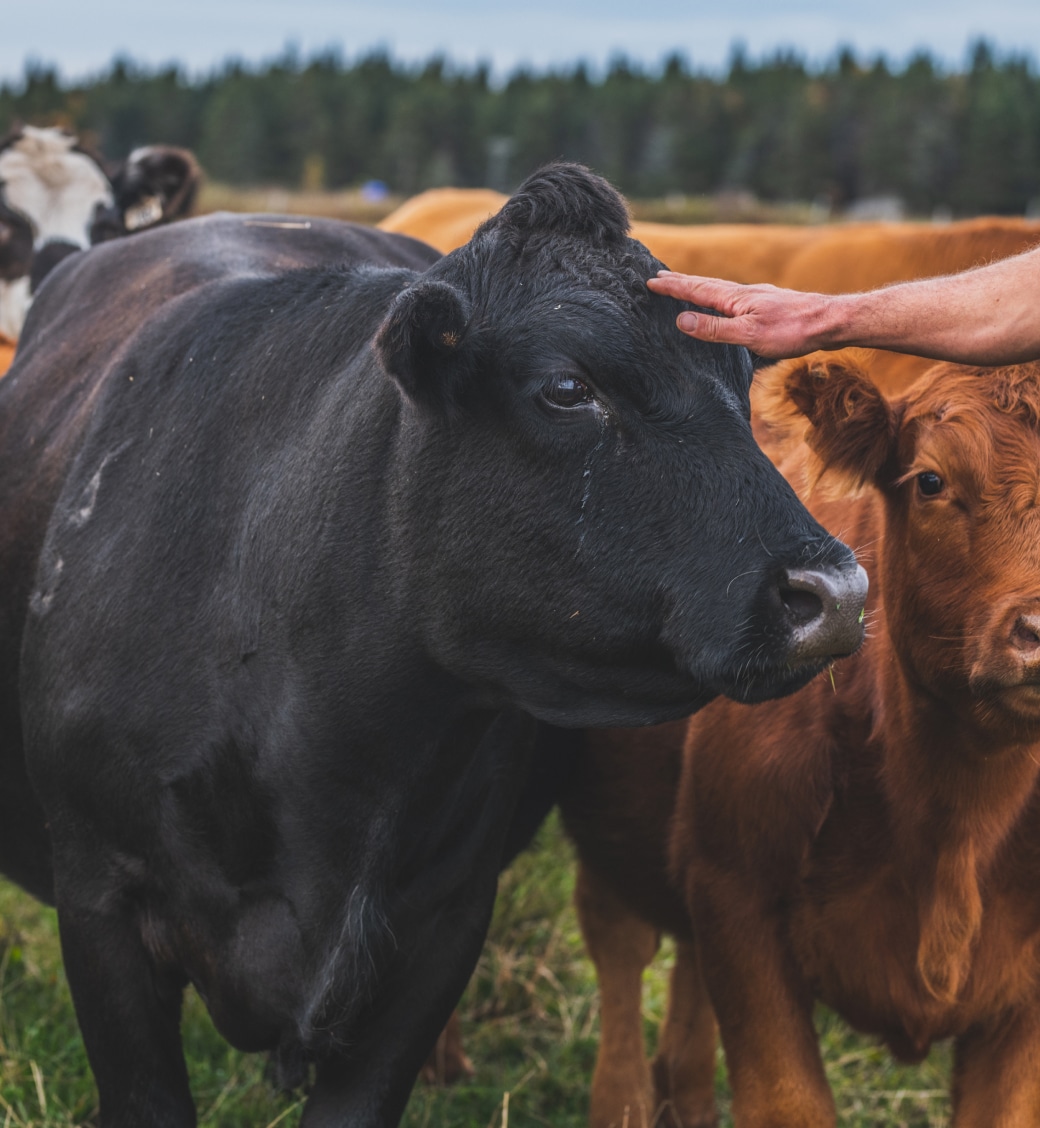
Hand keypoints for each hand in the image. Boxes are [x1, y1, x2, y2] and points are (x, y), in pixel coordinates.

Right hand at [646, 271, 835, 358]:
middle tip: (659, 276)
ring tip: (684, 285)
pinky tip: (724, 301)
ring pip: (719, 289)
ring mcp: (756, 297)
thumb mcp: (749, 335)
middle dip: (680, 281)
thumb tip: (681, 320)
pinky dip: (718, 295)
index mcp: (734, 299)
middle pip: (705, 284)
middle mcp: (743, 293)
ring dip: (698, 286)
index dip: (672, 287)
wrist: (830, 321)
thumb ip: (715, 329)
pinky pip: (733, 296)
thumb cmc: (792, 331)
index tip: (649, 282)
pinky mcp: (767, 304)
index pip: (695, 290)